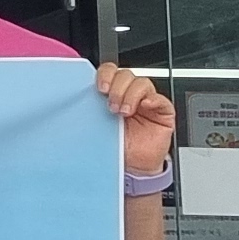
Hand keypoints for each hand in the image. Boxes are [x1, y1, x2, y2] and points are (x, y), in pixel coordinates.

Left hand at [93, 61, 177, 179]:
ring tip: (124, 113)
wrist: (132, 167)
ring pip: (142, 83)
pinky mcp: (162, 112)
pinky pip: (160, 99)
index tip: (100, 88)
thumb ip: (90, 111)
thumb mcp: (96, 126)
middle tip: (111, 106)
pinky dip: (152, 100)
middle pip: (125, 75)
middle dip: (117, 88)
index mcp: (112, 94)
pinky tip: (144, 107)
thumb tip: (76, 101)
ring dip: (131, 95)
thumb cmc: (115, 147)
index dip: (105, 75)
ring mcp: (146, 101)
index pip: (109, 72)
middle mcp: (129, 94)